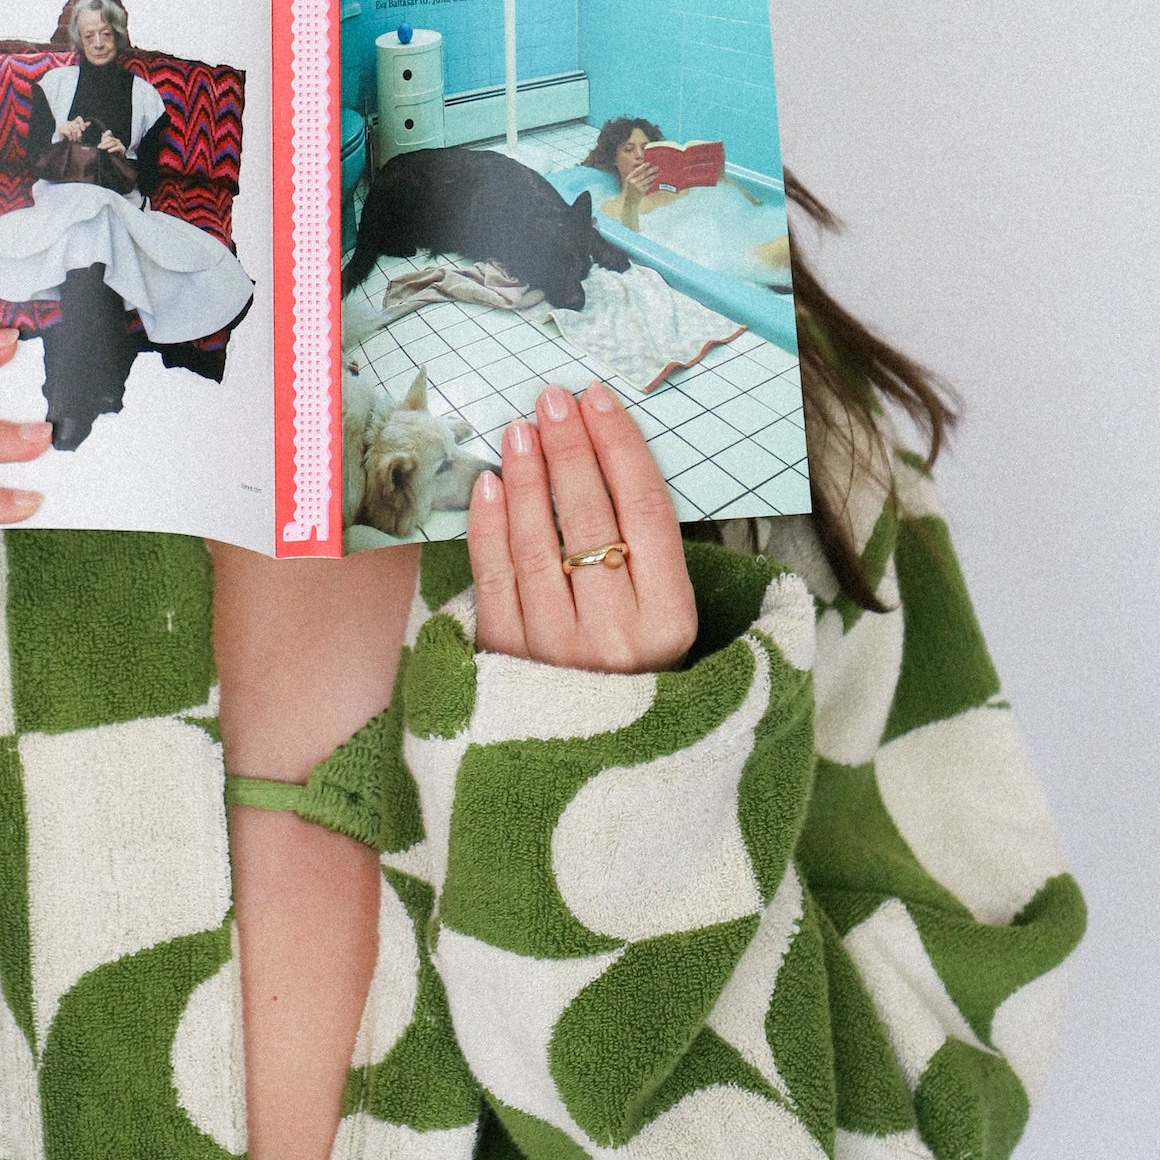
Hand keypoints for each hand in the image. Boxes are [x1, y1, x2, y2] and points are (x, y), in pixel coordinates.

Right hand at [56, 117, 86, 141]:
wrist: (60, 139)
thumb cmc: (71, 135)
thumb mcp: (77, 131)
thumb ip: (83, 126)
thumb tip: (89, 122)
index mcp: (74, 122)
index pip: (79, 118)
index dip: (82, 123)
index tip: (84, 130)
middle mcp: (69, 122)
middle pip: (77, 126)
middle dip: (79, 134)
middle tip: (79, 140)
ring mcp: (65, 125)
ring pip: (73, 131)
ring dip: (75, 137)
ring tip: (75, 140)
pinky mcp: (61, 129)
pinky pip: (69, 133)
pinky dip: (70, 137)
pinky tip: (70, 139)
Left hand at [97, 131, 126, 156]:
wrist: (120, 161)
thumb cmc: (112, 155)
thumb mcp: (106, 150)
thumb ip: (102, 145)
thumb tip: (97, 144)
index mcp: (112, 139)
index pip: (109, 133)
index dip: (105, 134)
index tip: (101, 138)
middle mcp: (116, 140)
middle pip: (110, 138)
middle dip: (104, 142)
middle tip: (99, 147)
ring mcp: (120, 144)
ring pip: (113, 142)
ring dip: (107, 145)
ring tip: (102, 149)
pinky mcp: (123, 149)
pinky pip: (118, 147)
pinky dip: (113, 149)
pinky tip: (109, 151)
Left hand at [467, 384, 695, 670]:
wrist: (590, 758)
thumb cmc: (634, 668)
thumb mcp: (663, 616)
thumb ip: (645, 550)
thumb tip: (604, 455)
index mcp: (671, 621)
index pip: (648, 512)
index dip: (621, 448)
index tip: (598, 401)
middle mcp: (618, 637)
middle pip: (592, 521)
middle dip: (571, 450)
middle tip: (553, 400)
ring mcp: (557, 651)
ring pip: (538, 546)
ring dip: (528, 479)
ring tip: (520, 431)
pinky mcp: (506, 659)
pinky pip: (494, 579)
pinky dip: (488, 527)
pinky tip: (490, 484)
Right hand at [623, 156, 657, 199]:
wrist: (630, 201)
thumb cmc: (631, 190)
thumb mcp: (631, 182)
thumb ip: (636, 176)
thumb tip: (644, 168)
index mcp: (629, 178)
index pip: (637, 170)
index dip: (643, 166)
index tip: (649, 163)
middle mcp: (632, 181)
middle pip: (644, 174)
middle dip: (651, 170)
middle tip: (657, 167)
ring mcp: (637, 186)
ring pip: (648, 179)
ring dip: (653, 176)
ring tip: (658, 174)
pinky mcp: (641, 191)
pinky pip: (649, 185)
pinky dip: (652, 182)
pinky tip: (655, 181)